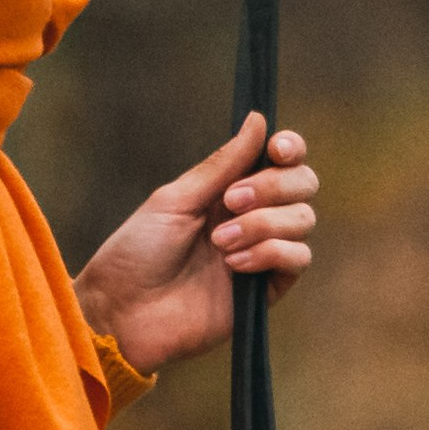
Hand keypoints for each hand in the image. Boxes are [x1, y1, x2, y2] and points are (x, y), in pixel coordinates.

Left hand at [71, 114, 317, 375]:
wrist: (125, 310)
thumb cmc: (139, 250)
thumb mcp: (177, 198)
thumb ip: (223, 164)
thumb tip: (258, 119)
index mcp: (231, 188)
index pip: (282, 160)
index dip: (290, 148)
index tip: (277, 149)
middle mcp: (253, 216)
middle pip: (302, 185)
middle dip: (274, 186)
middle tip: (231, 201)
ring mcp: (262, 252)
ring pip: (302, 220)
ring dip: (263, 223)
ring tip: (220, 242)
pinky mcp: (267, 290)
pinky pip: (298, 259)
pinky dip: (270, 253)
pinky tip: (233, 264)